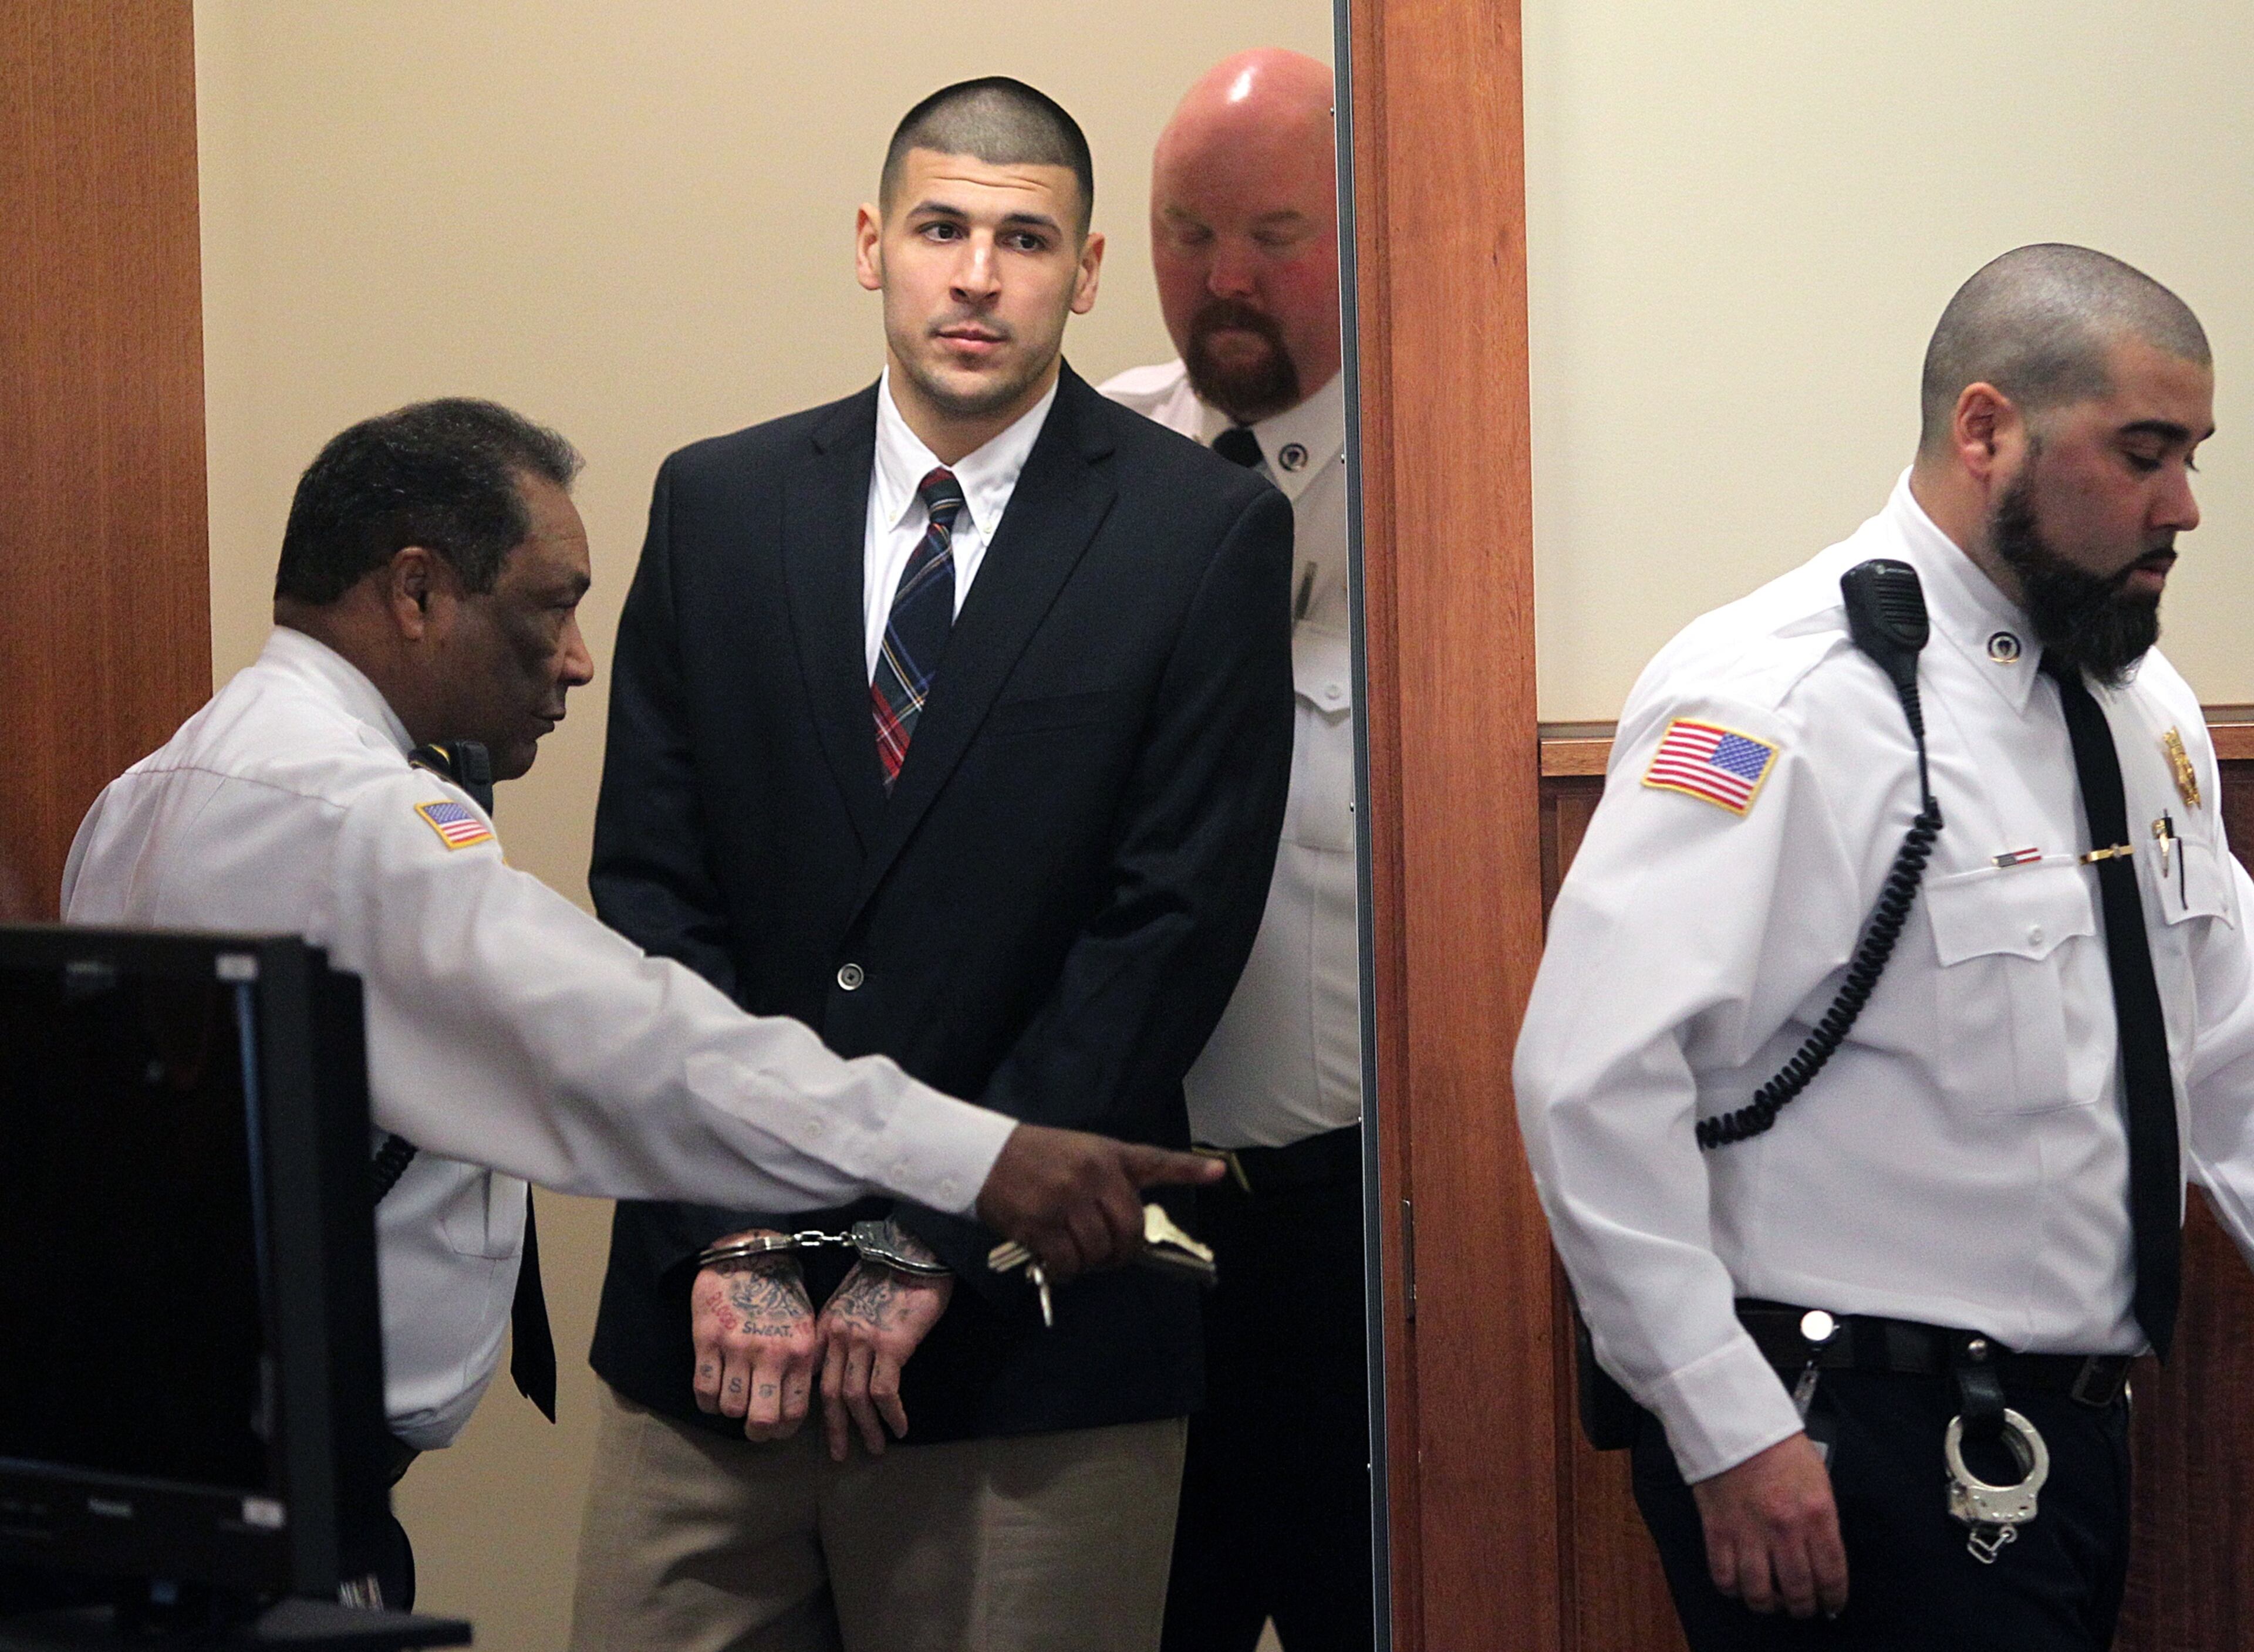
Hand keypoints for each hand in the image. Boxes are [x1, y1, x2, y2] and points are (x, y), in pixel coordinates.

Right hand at [689, 1231, 819, 1440]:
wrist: (749, 1252)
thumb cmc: (781, 1291)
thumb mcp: (807, 1325)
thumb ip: (804, 1362)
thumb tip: (797, 1400)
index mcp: (800, 1350)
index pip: (795, 1413)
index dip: (783, 1430)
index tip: (776, 1426)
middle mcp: (770, 1353)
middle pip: (762, 1420)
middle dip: (757, 1432)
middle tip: (753, 1425)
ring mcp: (737, 1347)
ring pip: (730, 1408)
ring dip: (731, 1410)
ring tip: (734, 1397)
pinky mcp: (707, 1339)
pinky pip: (703, 1390)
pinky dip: (707, 1402)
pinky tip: (713, 1391)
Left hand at [815, 1228, 952, 1461]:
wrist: (914, 1250)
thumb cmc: (888, 1272)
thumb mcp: (851, 1299)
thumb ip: (841, 1329)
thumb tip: (842, 1363)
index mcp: (825, 1326)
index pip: (814, 1375)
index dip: (818, 1405)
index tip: (826, 1426)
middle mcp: (837, 1336)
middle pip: (830, 1394)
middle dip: (836, 1428)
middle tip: (840, 1455)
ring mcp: (862, 1341)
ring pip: (855, 1398)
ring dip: (865, 1428)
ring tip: (874, 1449)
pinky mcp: (890, 1345)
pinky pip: (884, 1391)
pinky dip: (890, 1414)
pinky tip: (899, 1428)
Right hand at [974, 1123, 1223, 1281]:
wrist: (980, 1155)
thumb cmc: (1032, 1156)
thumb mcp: (1079, 1153)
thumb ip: (1107, 1183)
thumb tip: (1126, 1230)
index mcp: (1107, 1155)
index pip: (1155, 1161)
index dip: (1190, 1169)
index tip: (1219, 1172)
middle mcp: (1093, 1175)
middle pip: (1129, 1230)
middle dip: (1122, 1252)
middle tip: (1108, 1256)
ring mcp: (1067, 1199)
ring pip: (1099, 1251)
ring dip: (1090, 1264)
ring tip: (1074, 1255)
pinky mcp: (1041, 1224)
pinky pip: (1069, 1263)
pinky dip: (1066, 1272)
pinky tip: (1056, 1263)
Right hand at [1690, 1433, 1847, 1618]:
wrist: (1733, 1422)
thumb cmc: (1778, 1446)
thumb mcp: (1817, 1480)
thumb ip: (1821, 1521)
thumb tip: (1821, 1558)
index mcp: (1817, 1515)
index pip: (1832, 1575)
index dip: (1833, 1598)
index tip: (1831, 1604)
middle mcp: (1786, 1530)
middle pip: (1798, 1592)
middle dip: (1803, 1608)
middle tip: (1801, 1607)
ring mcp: (1750, 1533)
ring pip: (1760, 1593)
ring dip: (1768, 1605)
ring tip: (1770, 1600)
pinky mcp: (1718, 1530)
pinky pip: (1724, 1577)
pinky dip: (1733, 1589)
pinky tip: (1739, 1584)